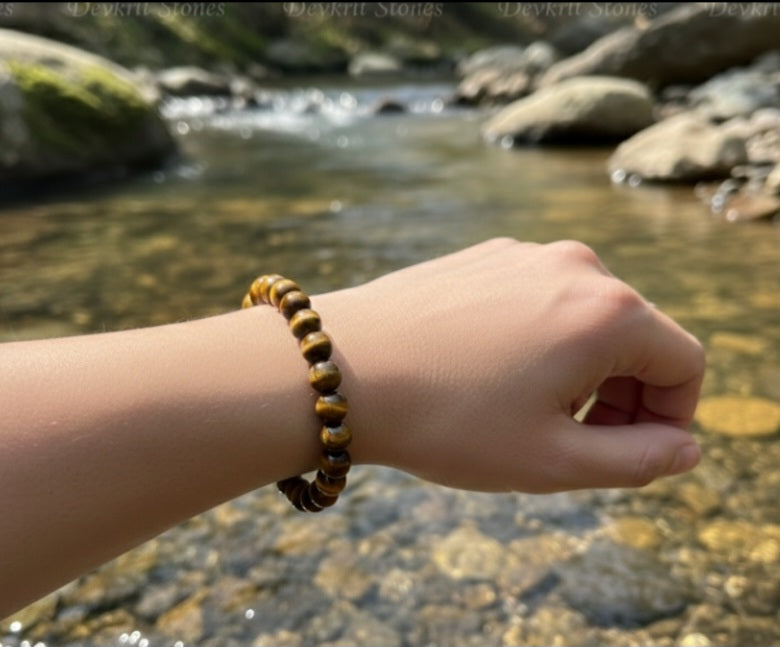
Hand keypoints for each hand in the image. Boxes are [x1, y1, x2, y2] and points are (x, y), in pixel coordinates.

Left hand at [315, 238, 704, 492]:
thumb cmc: (445, 420)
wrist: (338, 371)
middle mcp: (574, 267)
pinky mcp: (480, 258)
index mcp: (608, 312)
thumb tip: (685, 446)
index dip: (670, 418)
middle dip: (622, 396)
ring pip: (583, 318)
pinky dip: (535, 341)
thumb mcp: (553, 461)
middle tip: (573, 443)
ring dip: (577, 370)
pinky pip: (535, 301)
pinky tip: (484, 377)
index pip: (684, 364)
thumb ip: (639, 460)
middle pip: (637, 336)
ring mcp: (522, 255)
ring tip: (523, 412)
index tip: (627, 453)